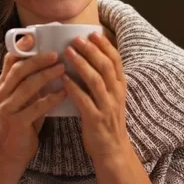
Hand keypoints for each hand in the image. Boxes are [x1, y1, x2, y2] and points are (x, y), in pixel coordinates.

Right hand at [0, 35, 67, 165]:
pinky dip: (51, 98)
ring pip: (26, 86)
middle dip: (38, 59)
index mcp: (5, 82)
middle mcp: (3, 92)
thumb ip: (34, 77)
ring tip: (63, 68)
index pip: (10, 59)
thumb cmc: (26, 116)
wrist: (14, 150)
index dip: (22, 46)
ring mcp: (7, 108)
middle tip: (57, 53)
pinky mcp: (16, 123)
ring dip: (46, 75)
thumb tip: (56, 54)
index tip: (37, 35)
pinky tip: (65, 92)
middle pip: (19, 69)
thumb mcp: (27, 94)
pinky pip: (36, 108)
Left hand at [62, 32, 128, 160]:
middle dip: (92, 50)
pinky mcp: (96, 119)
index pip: (116, 60)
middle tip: (77, 38)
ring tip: (68, 52)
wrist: (112, 150)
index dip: (105, 46)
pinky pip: (84, 100)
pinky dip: (73, 87)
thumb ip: (104, 80)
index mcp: (120, 86)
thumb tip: (89, 58)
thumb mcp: (112, 97)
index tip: (94, 33)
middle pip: (106, 66)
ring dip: (81, 64)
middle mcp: (116, 94)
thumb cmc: (108, 120)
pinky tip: (63, 78)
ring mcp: (107, 106)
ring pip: (96, 80)